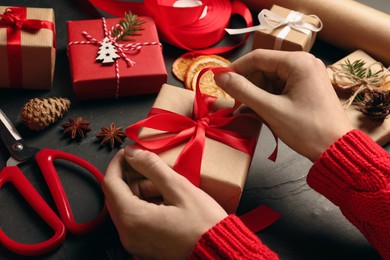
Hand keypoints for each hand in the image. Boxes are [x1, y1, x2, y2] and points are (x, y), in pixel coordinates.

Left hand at [102, 145, 227, 258]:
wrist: (219, 252)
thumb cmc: (203, 223)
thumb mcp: (179, 188)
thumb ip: (151, 167)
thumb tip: (132, 152)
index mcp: (133, 218)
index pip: (110, 183)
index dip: (117, 163)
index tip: (130, 151)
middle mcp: (127, 234)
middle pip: (116, 196)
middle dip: (133, 177)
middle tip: (154, 168)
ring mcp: (134, 243)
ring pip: (127, 207)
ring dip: (142, 192)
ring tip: (167, 188)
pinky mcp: (143, 247)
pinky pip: (135, 220)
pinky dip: (146, 205)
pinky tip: (167, 202)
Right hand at [214, 49, 353, 160]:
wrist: (337, 149)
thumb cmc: (306, 129)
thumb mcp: (270, 109)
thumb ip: (243, 90)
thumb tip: (218, 76)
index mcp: (297, 62)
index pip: (257, 57)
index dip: (235, 69)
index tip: (219, 81)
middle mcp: (304, 62)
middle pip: (264, 68)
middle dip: (249, 85)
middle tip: (238, 103)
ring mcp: (308, 74)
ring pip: (271, 79)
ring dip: (259, 94)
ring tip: (254, 112)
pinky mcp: (308, 86)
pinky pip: (281, 87)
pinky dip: (270, 98)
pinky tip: (265, 112)